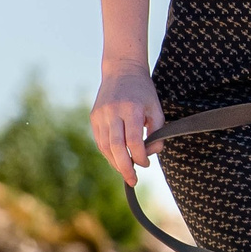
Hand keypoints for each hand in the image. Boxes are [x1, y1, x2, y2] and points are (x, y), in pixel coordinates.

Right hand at [91, 67, 164, 184]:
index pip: (133, 141)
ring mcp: (100, 115)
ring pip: (105, 146)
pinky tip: (118, 160)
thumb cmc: (143, 92)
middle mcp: (112, 112)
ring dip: (116, 163)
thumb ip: (157, 132)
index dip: (141, 157)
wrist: (122, 70)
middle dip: (125, 167)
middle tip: (134, 181)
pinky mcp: (94, 117)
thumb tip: (151, 153)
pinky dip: (108, 153)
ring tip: (126, 172)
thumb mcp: (156, 108)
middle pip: (116, 147)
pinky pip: (100, 141)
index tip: (146, 163)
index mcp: (130, 109)